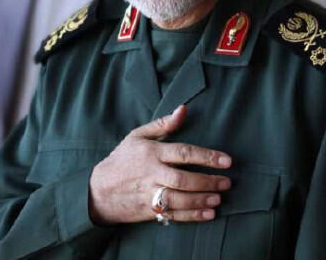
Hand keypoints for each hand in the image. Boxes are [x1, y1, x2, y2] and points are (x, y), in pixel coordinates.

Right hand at [88, 105, 231, 224]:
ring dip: (201, 199)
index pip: (183, 153)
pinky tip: (207, 213)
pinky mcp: (149, 210)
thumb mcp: (137, 136)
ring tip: (218, 198)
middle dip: (208, 181)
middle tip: (226, 182)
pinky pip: (173, 214)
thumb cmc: (121, 160)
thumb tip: (183, 109)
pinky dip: (192, 215)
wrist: (98, 191)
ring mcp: (149, 193)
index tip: (226, 160)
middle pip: (183, 178)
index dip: (206, 156)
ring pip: (179, 198)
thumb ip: (163, 124)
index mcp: (151, 152)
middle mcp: (151, 173)